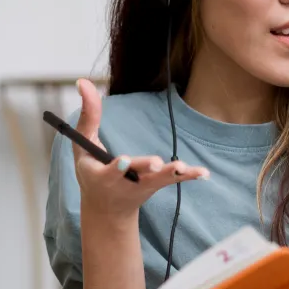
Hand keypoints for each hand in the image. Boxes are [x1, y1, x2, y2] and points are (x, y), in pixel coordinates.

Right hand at [72, 78, 208, 218]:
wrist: (106, 207)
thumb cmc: (92, 169)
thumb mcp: (83, 144)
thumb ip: (88, 115)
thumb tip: (84, 81)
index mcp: (102, 176)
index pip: (110, 171)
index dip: (118, 167)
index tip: (125, 161)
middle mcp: (125, 183)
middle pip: (138, 175)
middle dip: (146, 168)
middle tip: (156, 164)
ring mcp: (144, 185)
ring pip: (159, 179)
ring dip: (170, 173)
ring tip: (182, 168)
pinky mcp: (157, 184)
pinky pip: (174, 179)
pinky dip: (189, 175)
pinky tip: (204, 173)